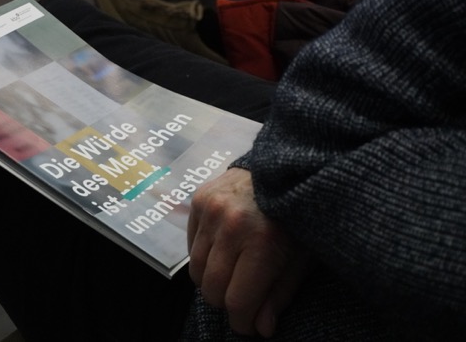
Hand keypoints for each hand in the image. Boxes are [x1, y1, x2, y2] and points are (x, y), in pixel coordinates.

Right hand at [187, 167, 310, 336]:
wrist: (282, 166)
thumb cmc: (297, 216)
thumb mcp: (301, 258)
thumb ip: (280, 294)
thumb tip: (261, 329)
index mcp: (263, 242)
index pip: (238, 300)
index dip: (242, 322)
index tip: (249, 325)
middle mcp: (231, 225)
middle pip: (212, 288)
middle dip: (226, 303)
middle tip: (242, 300)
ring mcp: (211, 210)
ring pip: (196, 269)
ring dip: (212, 281)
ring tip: (232, 275)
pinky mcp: (198, 200)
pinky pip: (190, 245)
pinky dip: (204, 256)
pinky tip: (223, 250)